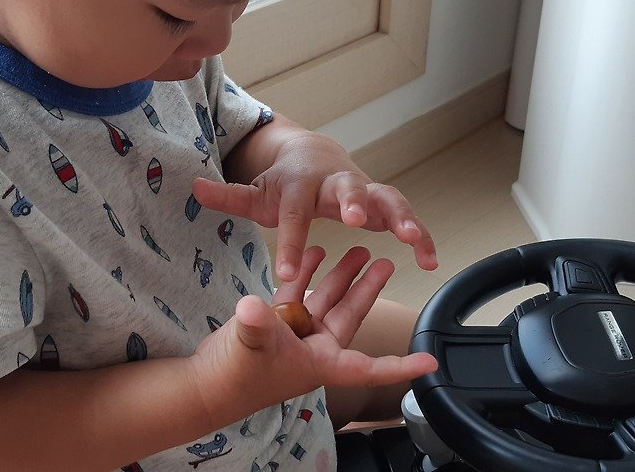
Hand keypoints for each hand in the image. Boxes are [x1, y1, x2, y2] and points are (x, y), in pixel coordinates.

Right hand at [189, 246, 437, 424]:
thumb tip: (254, 306)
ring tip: (361, 250)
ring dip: (342, 276)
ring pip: (327, 300)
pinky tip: (316, 252)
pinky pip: (299, 295)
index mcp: (321, 363)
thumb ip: (257, 325)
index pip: (370, 366)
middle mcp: (314, 349)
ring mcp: (296, 335)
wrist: (205, 384)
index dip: (400, 367)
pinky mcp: (277, 323)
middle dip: (369, 291)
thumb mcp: (250, 347)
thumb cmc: (234, 378)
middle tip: (388, 263)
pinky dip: (308, 275)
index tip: (429, 362)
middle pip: (351, 317)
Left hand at [192, 132, 436, 281]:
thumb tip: (192, 188)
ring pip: (386, 199)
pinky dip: (423, 235)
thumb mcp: (254, 192)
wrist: (316, 157)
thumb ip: (227, 196)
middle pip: (345, 189)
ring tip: (415, 240)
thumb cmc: (283, 184)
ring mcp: (363, 189)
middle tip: (356, 217)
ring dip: (402, 217)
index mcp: (299, 185)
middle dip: (352, 201)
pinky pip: (407, 217)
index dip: (288, 242)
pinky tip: (433, 261)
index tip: (284, 274)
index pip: (292, 215)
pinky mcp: (383, 202)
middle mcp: (335, 183)